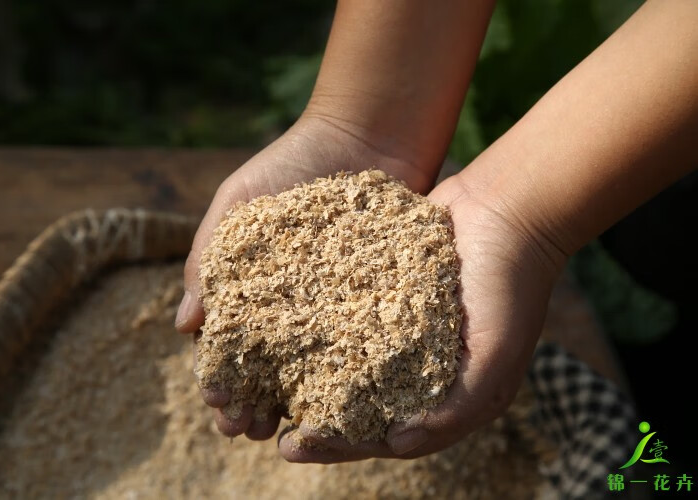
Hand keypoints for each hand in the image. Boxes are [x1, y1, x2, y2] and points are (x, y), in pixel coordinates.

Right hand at [175, 113, 434, 440]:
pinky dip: (350, 376)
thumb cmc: (292, 164)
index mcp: (252, 287)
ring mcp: (337, 305)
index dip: (222, 382)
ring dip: (300, 402)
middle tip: (251, 431)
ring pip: (315, 368)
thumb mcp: (239, 203)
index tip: (220, 408)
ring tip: (292, 430)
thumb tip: (184, 326)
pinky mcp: (379, 299)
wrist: (366, 134)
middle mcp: (293, 303)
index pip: (230, 348)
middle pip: (270, 369)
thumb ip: (209, 258)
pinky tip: (344, 402)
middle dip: (256, 403)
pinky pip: (363, 344)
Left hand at [277, 172, 566, 461]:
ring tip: (264, 384)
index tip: (296, 446)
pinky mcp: (380, 290)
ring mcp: (395, 327)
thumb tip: (396, 444)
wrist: (504, 207)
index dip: (341, 445)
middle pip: (356, 403)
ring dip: (306, 376)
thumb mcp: (495, 355)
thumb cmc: (509, 285)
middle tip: (273, 431)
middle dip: (316, 420)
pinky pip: (342, 315)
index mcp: (442, 392)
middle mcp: (415, 364)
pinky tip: (280, 326)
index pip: (385, 432)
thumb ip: (456, 407)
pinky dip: (315, 326)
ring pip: (343, 360)